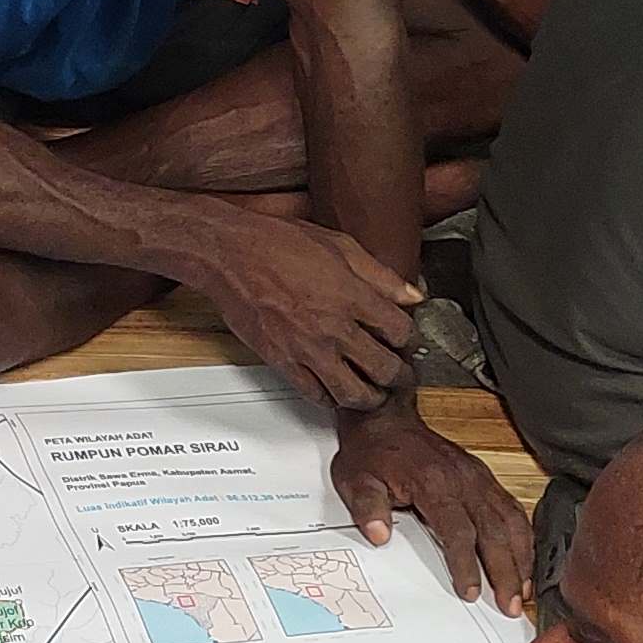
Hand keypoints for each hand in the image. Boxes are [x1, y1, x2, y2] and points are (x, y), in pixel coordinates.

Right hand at [180, 211, 415, 412]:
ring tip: (373, 393)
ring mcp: (308, 348)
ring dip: (370, 398)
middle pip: (384, 369)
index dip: (410, 338)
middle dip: (399, 376)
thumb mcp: (341, 246)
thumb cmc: (278, 243)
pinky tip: (335, 389)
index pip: (402, 332)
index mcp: (353, 295)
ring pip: (353, 394)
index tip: (405, 339)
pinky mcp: (283, 361)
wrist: (229, 254)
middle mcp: (334, 327)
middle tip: (400, 375)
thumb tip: (412, 294)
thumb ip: (381, 275)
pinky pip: (315, 395)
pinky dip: (331, 399)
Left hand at [331, 405, 529, 607]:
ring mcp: (478, 478)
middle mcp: (464, 480)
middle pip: (494, 531)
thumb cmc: (372, 452)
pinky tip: (525, 558)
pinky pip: (512, 508)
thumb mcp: (355, 479)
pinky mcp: (483, 477)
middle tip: (510, 606)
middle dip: (506, 571)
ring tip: (523, 591)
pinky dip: (524, 536)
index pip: (458, 531)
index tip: (470, 591)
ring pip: (511, 521)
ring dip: (521, 557)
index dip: (466, 564)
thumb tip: (378, 535)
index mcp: (434, 483)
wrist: (385, 419)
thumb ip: (368, 508)